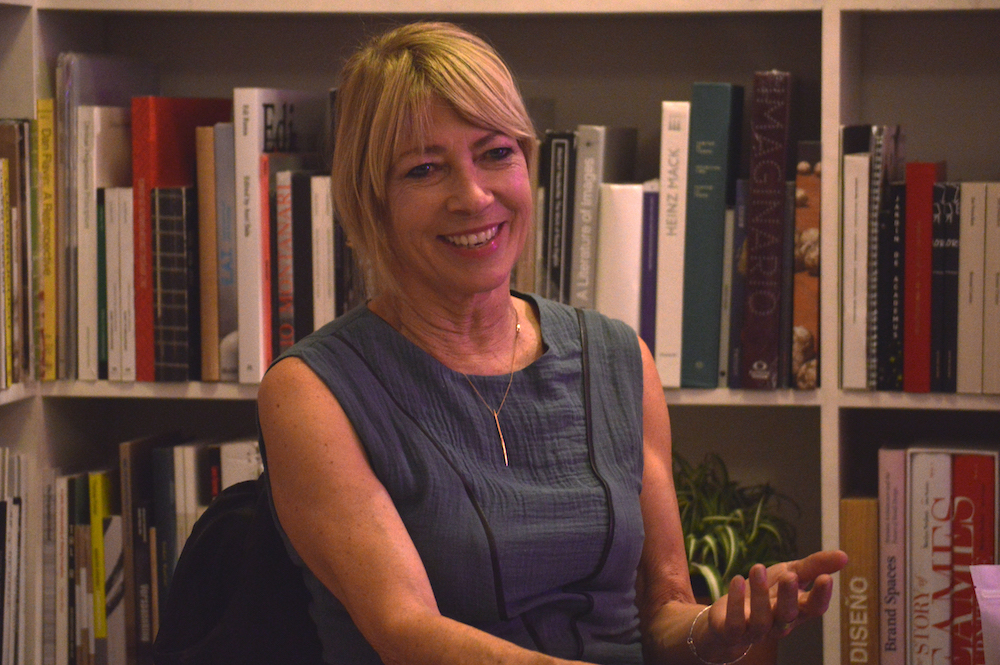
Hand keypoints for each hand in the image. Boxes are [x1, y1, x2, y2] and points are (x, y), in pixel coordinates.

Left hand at [694, 550, 847, 660]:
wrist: (728, 616)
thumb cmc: (766, 593)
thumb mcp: (790, 574)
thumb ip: (815, 566)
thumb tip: (845, 555)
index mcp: (796, 610)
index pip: (813, 608)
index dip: (820, 596)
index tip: (826, 578)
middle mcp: (778, 623)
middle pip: (788, 615)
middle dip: (790, 597)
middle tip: (790, 576)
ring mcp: (755, 630)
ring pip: (762, 620)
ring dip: (760, 594)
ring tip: (757, 568)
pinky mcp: (732, 632)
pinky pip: (735, 624)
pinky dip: (736, 603)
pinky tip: (737, 580)